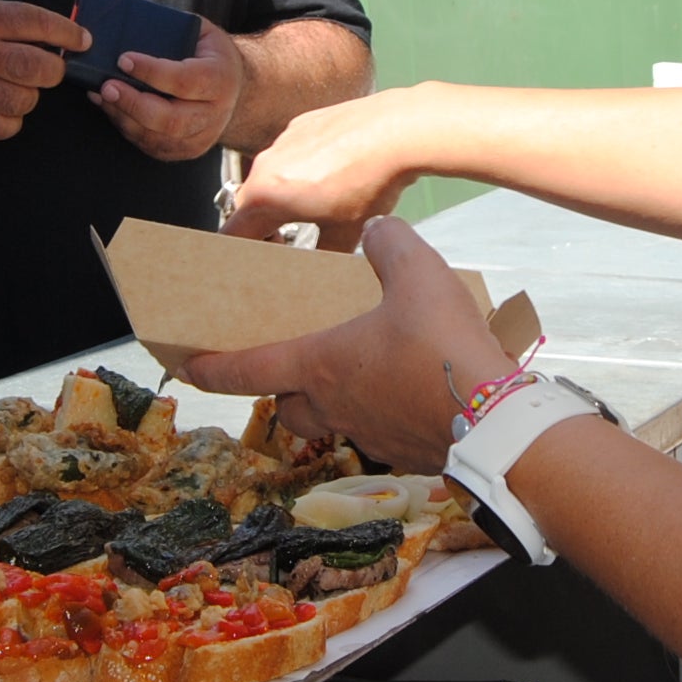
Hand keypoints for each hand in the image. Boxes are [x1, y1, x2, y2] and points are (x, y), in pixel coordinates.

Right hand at [0, 0, 83, 140]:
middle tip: (48, 69)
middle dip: (54, 70)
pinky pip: (3, 127)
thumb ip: (5, 16)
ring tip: (17, 87)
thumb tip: (54, 29)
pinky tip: (2, 108)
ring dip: (30, 96)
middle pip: (38, 66)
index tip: (83, 40)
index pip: (37, 22)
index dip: (68, 32)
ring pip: (25, 100)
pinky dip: (11, 120)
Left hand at [93, 19, 243, 163]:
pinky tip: (113, 110)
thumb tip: (128, 28)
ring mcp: (202, 137)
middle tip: (106, 86)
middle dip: (132, 104)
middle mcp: (214, 113)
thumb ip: (173, 30)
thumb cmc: (210, 55)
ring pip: (157, 137)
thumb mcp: (202, 33)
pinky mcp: (187, 150)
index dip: (151, 72)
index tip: (123, 60)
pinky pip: (152, 145)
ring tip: (102, 97)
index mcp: (221, 79)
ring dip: (124, 117)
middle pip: (170, 120)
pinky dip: (127, 128)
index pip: (184, 80)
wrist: (236, 88)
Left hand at [179, 218, 509, 471]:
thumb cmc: (444, 349)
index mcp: (320, 365)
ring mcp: (368, 434)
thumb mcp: (419, 275)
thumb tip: (380, 229)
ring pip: (329, 422)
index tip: (186, 367)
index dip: (210, 369)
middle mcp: (333, 405)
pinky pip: (375, 433)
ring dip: (328, 403)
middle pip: (286, 406)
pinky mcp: (403, 451)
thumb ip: (391, 244)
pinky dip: (378, 414)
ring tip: (355, 375)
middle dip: (279, 389)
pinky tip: (405, 393)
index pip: (246, 371)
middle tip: (291, 366)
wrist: (495, 421)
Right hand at [225, 86, 435, 247]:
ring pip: (271, 178)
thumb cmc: (370, 181)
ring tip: (320, 209)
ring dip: (285, 198)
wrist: (398, 131)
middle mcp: (265, 164)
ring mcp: (284, 140)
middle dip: (265, 227)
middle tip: (292, 243)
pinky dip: (303, 171)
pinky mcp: (304, 124)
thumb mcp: (346, 236)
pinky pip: (291, 154)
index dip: (248, 255)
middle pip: (250, 206)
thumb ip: (321, 258)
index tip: (267, 262)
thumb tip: (319, 267)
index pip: (234, 235)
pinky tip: (335, 179)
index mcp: (265, 196)